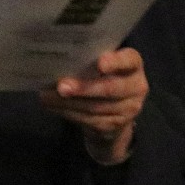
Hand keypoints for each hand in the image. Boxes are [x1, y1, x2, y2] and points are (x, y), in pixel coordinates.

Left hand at [40, 48, 146, 164]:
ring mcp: (128, 109)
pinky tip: (54, 107)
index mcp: (134, 65)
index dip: (116, 62)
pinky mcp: (115, 126)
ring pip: (96, 107)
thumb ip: (89, 60)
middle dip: (84, 88)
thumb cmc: (103, 77)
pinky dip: (68, 113)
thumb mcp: (102, 65)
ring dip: (68, 103)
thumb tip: (57, 58)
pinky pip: (90, 120)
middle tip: (61, 86)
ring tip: (47, 97)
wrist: (115, 111)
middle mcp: (137, 87)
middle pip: (110, 88)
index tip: (100, 63)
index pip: (130, 60)